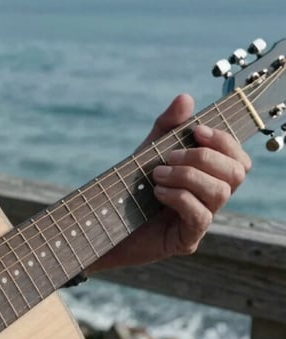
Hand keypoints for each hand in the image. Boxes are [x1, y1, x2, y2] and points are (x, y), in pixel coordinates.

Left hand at [90, 93, 250, 270]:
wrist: (100, 224)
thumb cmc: (128, 188)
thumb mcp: (147, 151)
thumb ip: (166, 127)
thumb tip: (185, 98)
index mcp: (208, 177)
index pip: (238, 158)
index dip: (224, 141)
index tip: (196, 130)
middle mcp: (210, 199)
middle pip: (237, 172)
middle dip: (203, 157)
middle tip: (167, 158)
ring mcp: (201, 221)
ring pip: (220, 192)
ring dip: (188, 175)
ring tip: (156, 175)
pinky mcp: (186, 240)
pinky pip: (201, 216)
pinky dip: (179, 197)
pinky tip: (157, 193)